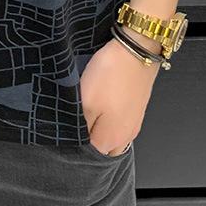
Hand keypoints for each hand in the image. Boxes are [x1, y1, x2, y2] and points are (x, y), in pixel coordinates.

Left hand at [79, 36, 160, 155]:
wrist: (136, 51)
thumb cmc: (110, 75)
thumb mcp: (86, 101)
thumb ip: (81, 127)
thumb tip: (77, 142)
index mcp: (111, 140)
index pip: (88, 154)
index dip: (75, 142)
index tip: (68, 125)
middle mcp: (125, 137)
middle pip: (101, 148)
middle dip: (88, 138)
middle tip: (77, 117)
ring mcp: (133, 124)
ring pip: (111, 136)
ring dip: (99, 128)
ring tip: (89, 109)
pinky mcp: (135, 110)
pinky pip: (119, 123)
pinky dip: (109, 119)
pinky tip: (102, 103)